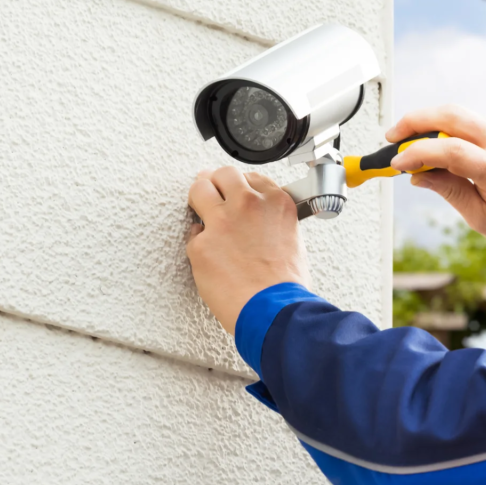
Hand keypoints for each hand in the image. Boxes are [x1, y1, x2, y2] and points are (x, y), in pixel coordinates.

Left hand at [185, 167, 310, 334]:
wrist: (274, 309)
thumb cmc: (286, 284)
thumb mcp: (292, 239)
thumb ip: (272, 220)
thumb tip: (258, 222)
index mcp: (276, 203)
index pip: (252, 177)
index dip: (241, 185)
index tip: (236, 192)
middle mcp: (249, 205)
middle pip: (223, 174)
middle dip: (216, 182)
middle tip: (212, 192)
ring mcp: (223, 222)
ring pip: (199, 189)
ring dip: (198, 196)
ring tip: (198, 205)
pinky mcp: (201, 244)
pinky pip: (192, 234)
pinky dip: (199, 243)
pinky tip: (209, 253)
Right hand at [388, 105, 485, 256]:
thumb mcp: (482, 219)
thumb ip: (449, 191)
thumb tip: (419, 174)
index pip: (451, 151)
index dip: (417, 152)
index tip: (398, 161)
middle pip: (452, 115)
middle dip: (415, 120)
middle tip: (393, 135)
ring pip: (460, 114)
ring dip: (429, 121)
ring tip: (407, 140)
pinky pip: (471, 121)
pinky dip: (448, 127)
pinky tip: (435, 144)